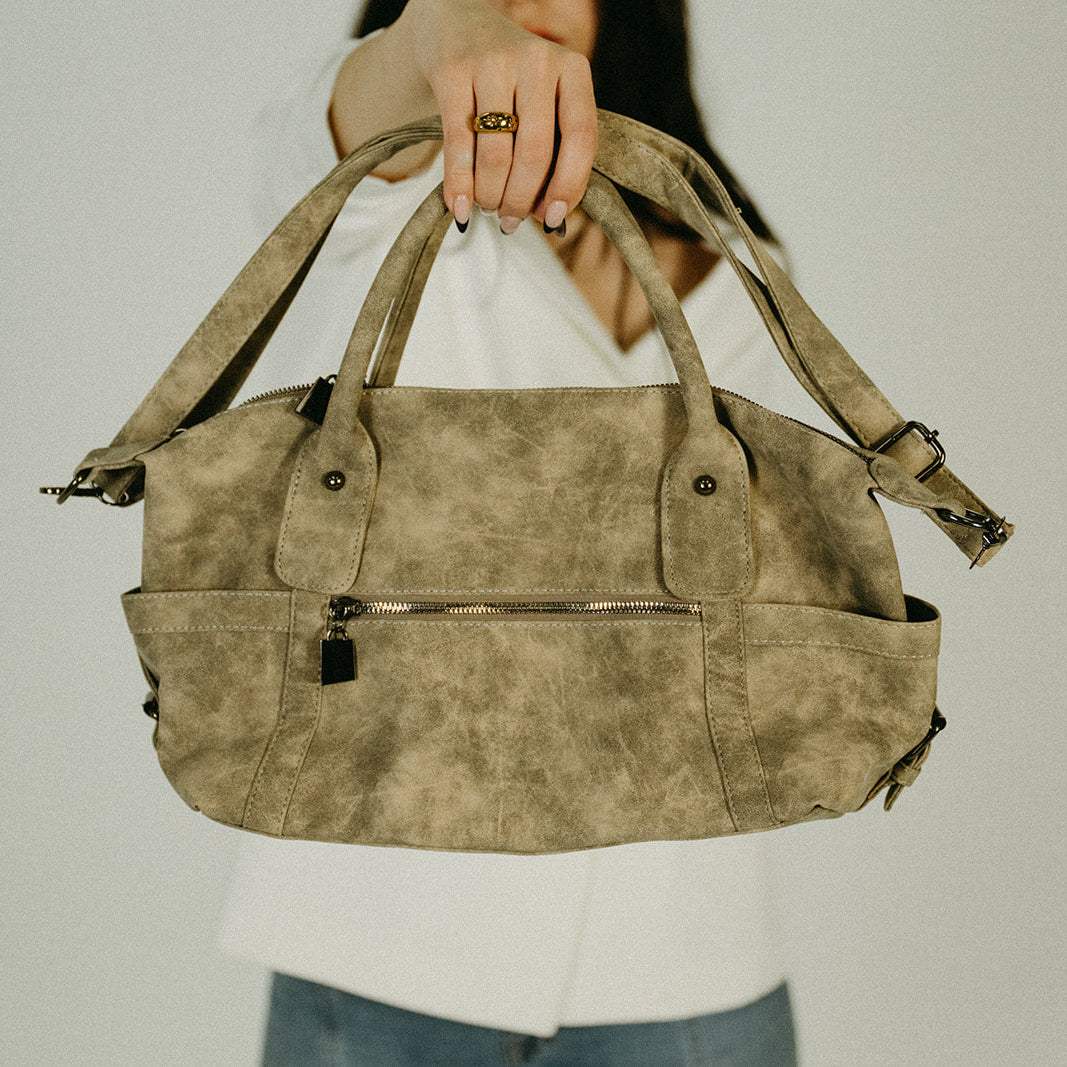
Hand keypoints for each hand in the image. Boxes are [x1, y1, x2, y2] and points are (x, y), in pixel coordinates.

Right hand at [403, 0, 597, 230]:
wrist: (455, 20)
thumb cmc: (510, 78)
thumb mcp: (543, 97)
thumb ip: (554, 147)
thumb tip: (552, 218)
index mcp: (572, 70)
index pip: (582, 137)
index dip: (570, 185)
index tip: (555, 219)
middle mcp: (537, 60)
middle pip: (535, 153)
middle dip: (521, 200)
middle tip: (510, 221)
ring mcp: (493, 62)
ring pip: (497, 154)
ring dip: (491, 195)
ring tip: (487, 208)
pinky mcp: (452, 71)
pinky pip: (458, 144)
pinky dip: (459, 184)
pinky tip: (459, 207)